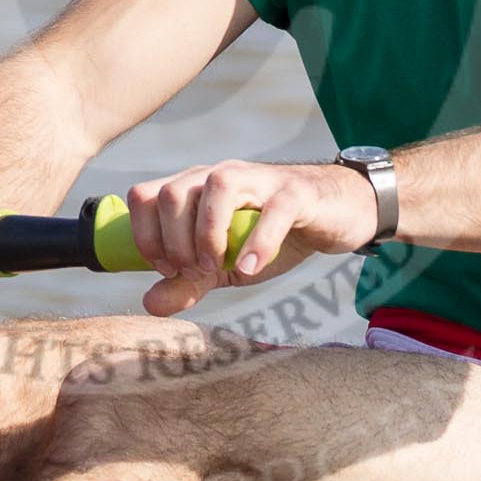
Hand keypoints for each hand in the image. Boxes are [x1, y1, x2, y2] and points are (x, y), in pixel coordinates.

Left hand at [123, 159, 377, 316]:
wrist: (335, 216)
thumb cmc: (273, 236)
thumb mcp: (225, 266)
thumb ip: (188, 283)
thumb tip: (148, 305)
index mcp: (195, 188)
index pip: (144, 196)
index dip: (145, 236)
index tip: (166, 269)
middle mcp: (220, 174)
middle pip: (173, 193)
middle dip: (175, 242)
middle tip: (196, 272)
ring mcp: (259, 179)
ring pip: (218, 186)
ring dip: (208, 235)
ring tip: (219, 268)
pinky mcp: (295, 192)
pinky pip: (272, 210)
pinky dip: (257, 242)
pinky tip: (251, 269)